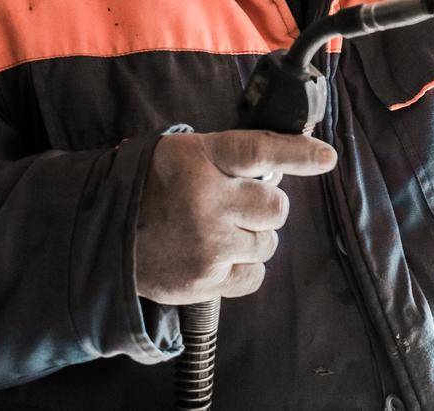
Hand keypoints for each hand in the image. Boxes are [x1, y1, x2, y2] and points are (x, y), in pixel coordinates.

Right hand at [135, 130, 336, 304]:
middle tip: (237, 204)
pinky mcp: (204, 282)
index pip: (259, 151)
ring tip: (219, 230)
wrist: (106, 234)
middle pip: (275, 207)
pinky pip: (253, 276)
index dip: (297, 154)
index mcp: (201, 162)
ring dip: (253, 237)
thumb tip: (281, 167)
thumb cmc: (154, 185)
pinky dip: (243, 267)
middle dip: (264, 207)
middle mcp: (206, 203)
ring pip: (267, 244)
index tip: (326, 157)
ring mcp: (207, 247)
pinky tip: (218, 255)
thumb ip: (234, 156)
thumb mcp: (188, 152)